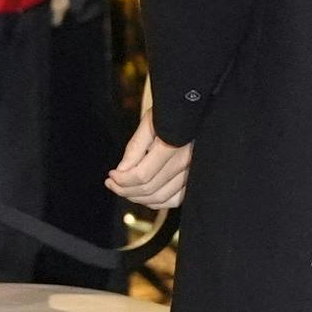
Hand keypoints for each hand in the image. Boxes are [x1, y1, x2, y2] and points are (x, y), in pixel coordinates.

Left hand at [107, 89, 192, 209]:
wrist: (200, 109)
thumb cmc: (174, 111)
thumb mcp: (151, 121)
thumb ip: (135, 147)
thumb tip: (121, 171)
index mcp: (173, 145)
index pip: (142, 175)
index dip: (122, 180)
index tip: (111, 175)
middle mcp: (187, 162)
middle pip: (149, 189)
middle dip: (125, 190)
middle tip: (112, 182)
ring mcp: (194, 172)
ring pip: (161, 198)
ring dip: (138, 198)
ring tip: (125, 188)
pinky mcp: (197, 178)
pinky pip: (176, 199)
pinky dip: (157, 201)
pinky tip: (144, 194)